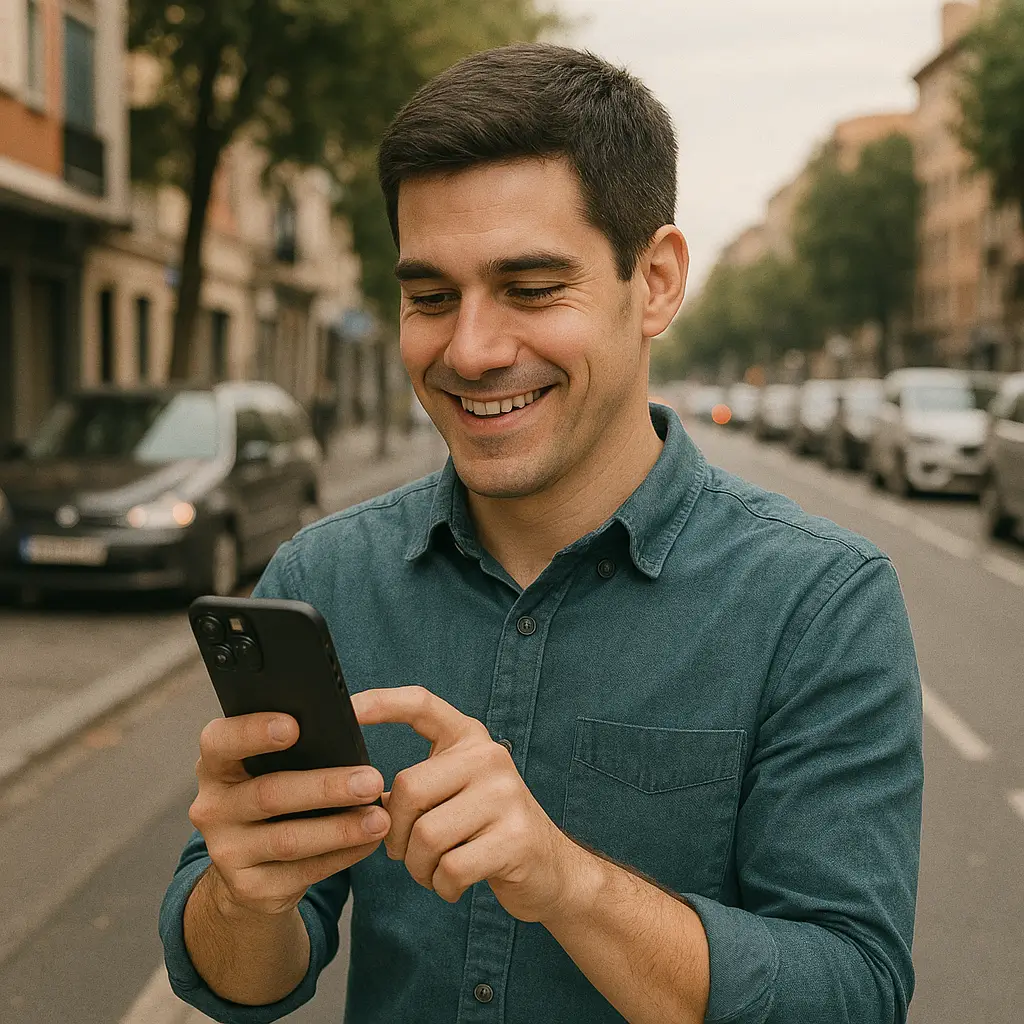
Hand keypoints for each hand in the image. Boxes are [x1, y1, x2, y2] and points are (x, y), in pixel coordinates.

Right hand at [188, 712, 391, 917]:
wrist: (248, 867)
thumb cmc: (273, 795)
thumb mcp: (268, 769)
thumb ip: (294, 750)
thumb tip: (347, 736)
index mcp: (216, 765)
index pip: (219, 741)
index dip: (253, 732)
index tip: (294, 726)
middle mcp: (213, 807)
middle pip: (268, 794)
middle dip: (325, 787)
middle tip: (370, 779)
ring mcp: (226, 852)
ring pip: (289, 840)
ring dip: (341, 829)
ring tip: (379, 819)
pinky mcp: (249, 888)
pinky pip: (303, 871)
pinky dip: (342, 855)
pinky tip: (369, 841)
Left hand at [352, 686, 581, 922]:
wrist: (550, 869)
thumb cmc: (484, 830)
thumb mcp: (455, 791)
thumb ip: (417, 783)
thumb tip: (353, 787)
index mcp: (468, 738)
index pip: (421, 704)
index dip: (381, 702)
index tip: (347, 709)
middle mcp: (489, 757)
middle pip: (408, 789)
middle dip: (393, 833)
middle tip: (403, 852)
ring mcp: (506, 796)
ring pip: (426, 835)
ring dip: (417, 866)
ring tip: (431, 870)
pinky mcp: (515, 838)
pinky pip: (450, 868)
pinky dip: (441, 886)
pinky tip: (452, 884)